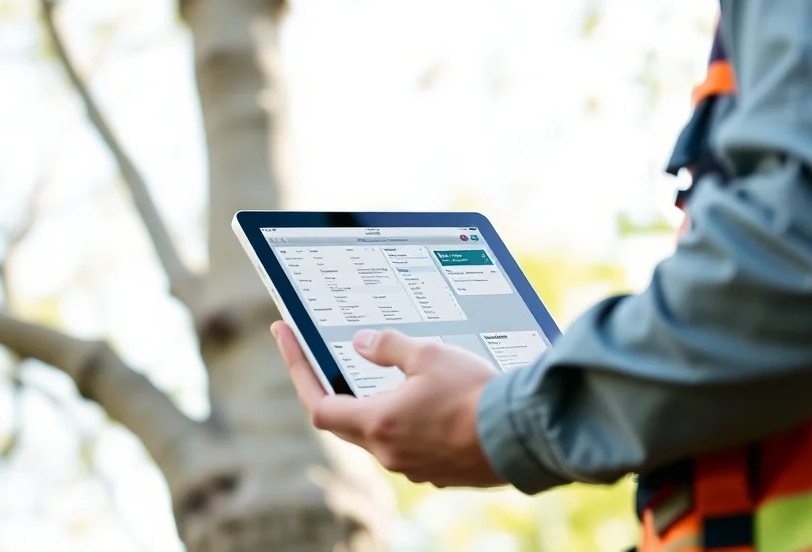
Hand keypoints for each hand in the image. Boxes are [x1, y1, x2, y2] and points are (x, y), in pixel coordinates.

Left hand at [271, 321, 505, 487]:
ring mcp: (414, 468)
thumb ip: (389, 347)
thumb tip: (362, 343)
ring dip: (376, 408)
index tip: (286, 338)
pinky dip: (406, 425)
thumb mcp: (430, 355)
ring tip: (389, 378)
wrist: (524, 435)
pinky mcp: (438, 474)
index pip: (318, 404)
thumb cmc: (477, 394)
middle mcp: (390, 453)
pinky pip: (409, 448)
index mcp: (379, 423)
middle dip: (332, 389)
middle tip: (326, 358)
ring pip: (378, 437)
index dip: (298, 369)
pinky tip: (428, 404)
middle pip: (343, 422)